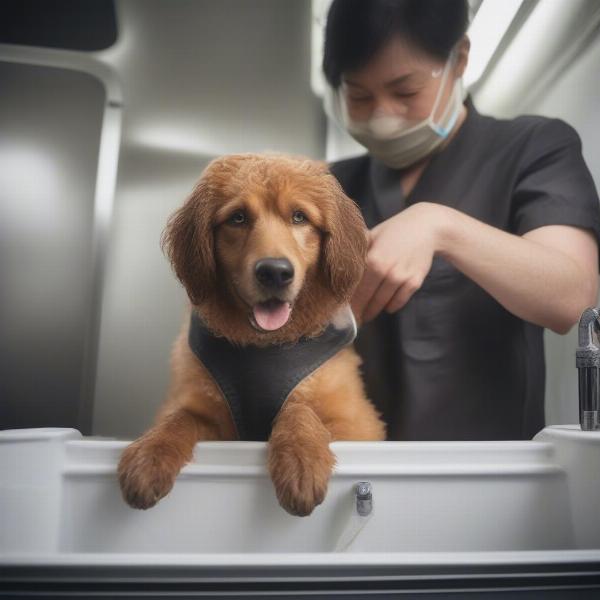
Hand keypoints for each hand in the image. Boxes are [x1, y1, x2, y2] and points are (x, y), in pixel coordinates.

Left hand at [351, 202, 447, 322]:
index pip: (356, 289)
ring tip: (367, 315)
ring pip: (383, 304)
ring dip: (374, 311)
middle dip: (360, 312)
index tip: (342, 312)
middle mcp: (386, 272)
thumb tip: (338, 264)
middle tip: (354, 320)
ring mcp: (402, 279)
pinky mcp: (414, 283)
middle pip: (368, 300)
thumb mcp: (372, 236)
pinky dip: (391, 306)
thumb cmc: (394, 230)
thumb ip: (357, 252)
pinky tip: (386, 306)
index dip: (348, 303)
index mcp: (372, 260)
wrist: (426, 227)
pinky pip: (399, 301)